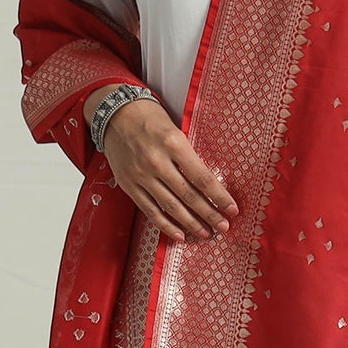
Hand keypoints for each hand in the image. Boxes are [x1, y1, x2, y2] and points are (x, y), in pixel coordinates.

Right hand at [85, 86, 239, 243]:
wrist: (115, 113)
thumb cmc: (151, 119)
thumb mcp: (176, 130)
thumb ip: (189, 156)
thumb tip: (210, 185)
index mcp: (173, 144)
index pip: (202, 177)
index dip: (219, 196)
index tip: (232, 209)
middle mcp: (156, 162)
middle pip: (188, 195)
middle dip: (209, 214)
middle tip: (223, 227)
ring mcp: (140, 175)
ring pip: (170, 206)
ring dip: (191, 223)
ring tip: (206, 233)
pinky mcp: (128, 185)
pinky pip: (150, 210)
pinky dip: (166, 225)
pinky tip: (180, 234)